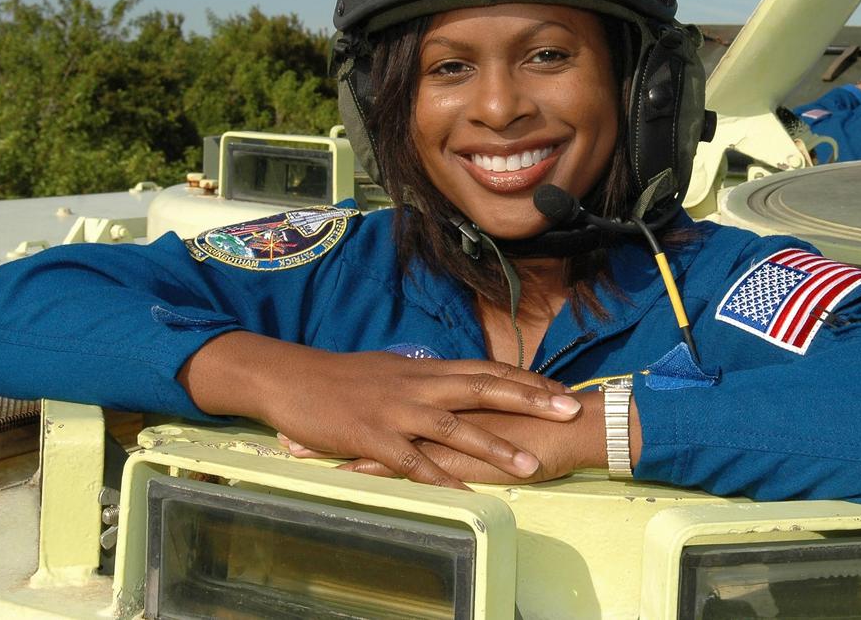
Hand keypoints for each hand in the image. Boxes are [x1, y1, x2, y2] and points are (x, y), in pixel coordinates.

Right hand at [178, 331, 581, 489]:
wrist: (291, 377)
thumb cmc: (340, 377)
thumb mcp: (391, 369)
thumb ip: (425, 378)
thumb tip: (453, 383)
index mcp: (426, 369)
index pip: (486, 369)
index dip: (525, 378)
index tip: (561, 387)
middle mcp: (419, 385)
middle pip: (484, 388)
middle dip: (530, 399)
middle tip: (570, 410)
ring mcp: (397, 411)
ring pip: (455, 427)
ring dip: (495, 446)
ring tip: (530, 464)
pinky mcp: (373, 437)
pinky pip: (411, 461)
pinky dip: (439, 476)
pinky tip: (464, 492)